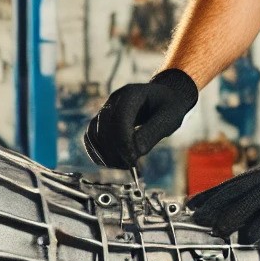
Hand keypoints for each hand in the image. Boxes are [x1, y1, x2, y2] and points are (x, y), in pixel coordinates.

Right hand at [84, 69, 198, 168]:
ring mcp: (105, 110)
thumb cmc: (168, 107)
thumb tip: (134, 154)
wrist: (163, 99)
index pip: (119, 118)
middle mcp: (114, 100)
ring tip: (124, 165)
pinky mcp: (101, 122)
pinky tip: (114, 162)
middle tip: (131, 166)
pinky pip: (91, 139)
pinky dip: (98, 153)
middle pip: (103, 128)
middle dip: (115, 151)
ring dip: (105, 155)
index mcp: (132, 93)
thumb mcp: (168, 118)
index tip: (133, 161)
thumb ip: (151, 134)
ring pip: (93, 134)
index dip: (123, 142)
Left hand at [188, 139, 259, 242]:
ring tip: (215, 232)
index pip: (231, 184)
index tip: (190, 206)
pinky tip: (247, 239)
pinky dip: (259, 226)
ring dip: (231, 217)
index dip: (209, 195)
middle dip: (212, 206)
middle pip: (235, 191)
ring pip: (251, 202)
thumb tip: (251, 214)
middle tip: (194, 220)